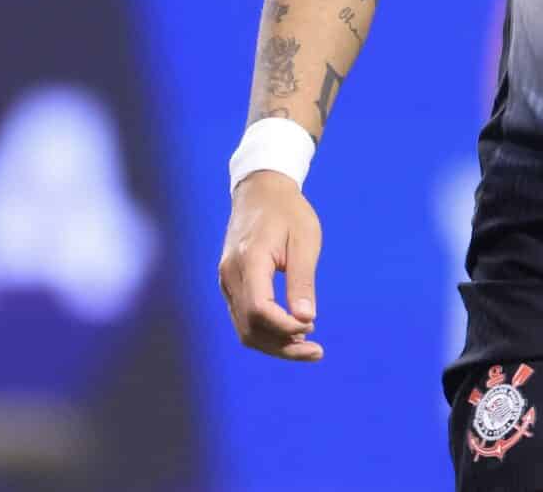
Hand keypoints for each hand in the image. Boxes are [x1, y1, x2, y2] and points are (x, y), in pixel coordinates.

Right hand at [218, 170, 324, 360]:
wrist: (261, 191)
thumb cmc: (288, 212)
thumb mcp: (304, 241)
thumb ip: (302, 280)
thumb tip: (306, 319)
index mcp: (249, 260)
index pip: (258, 310)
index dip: (284, 328)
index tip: (313, 327)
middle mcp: (230, 275)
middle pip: (249, 328)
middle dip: (282, 346)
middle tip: (316, 351)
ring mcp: (226, 281)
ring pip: (244, 328)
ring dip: (274, 343)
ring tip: (308, 346)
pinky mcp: (230, 284)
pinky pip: (243, 317)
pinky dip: (266, 330)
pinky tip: (292, 331)